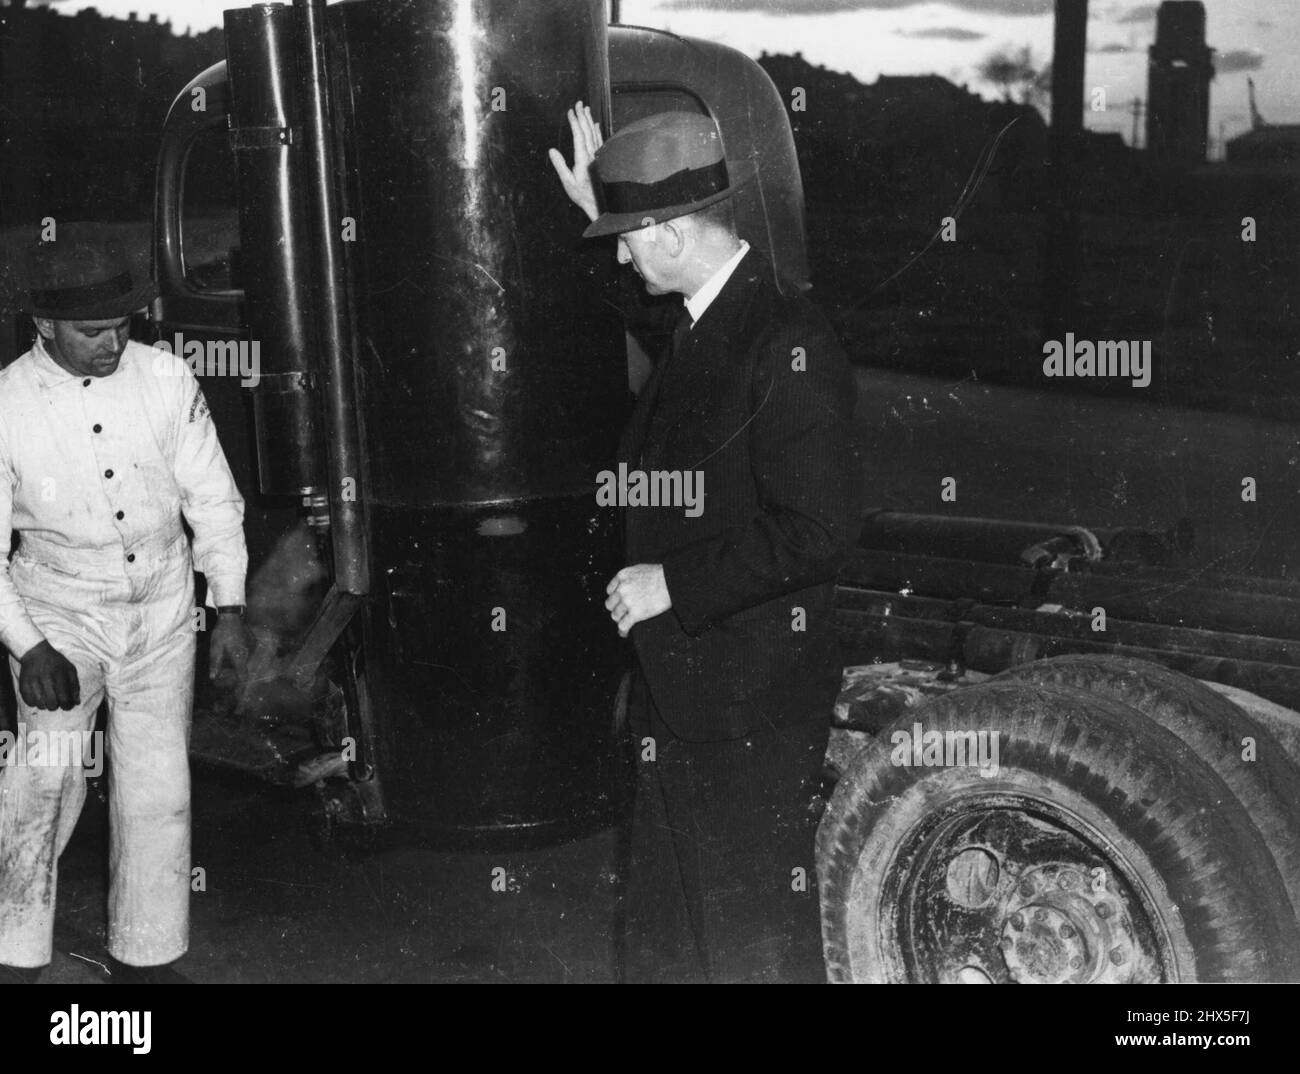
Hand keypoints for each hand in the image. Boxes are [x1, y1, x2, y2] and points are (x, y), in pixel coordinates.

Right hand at [18, 640, 80, 710]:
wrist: (36, 653)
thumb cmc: (57, 663)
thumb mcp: (70, 670)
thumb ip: (75, 686)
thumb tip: (76, 703)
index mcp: (60, 676)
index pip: (64, 700)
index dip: (67, 706)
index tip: (66, 705)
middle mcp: (46, 680)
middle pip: (52, 705)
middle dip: (56, 704)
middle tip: (56, 698)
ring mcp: (33, 683)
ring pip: (41, 705)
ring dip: (45, 704)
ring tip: (47, 696)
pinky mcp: (23, 685)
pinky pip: (29, 702)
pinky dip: (34, 702)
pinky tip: (38, 695)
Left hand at [209, 613, 251, 682]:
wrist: (232, 616)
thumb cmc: (222, 632)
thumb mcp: (215, 648)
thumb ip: (216, 663)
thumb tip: (213, 677)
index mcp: (239, 657)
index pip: (242, 677)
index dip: (241, 688)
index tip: (240, 697)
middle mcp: (248, 654)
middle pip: (242, 670)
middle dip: (233, 675)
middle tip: (221, 676)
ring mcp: (251, 648)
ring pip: (243, 661)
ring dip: (236, 664)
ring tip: (225, 658)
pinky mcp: (252, 643)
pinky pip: (246, 654)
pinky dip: (239, 655)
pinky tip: (231, 648)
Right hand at [548, 101, 603, 222]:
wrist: (600, 204)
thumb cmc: (581, 195)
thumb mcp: (567, 182)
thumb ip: (560, 165)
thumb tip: (552, 150)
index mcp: (582, 159)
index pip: (578, 136)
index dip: (575, 122)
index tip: (570, 111)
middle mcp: (592, 155)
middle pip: (587, 131)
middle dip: (582, 116)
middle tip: (579, 103)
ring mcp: (598, 157)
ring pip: (594, 134)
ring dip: (590, 121)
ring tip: (586, 109)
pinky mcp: (601, 160)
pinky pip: (600, 142)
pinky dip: (598, 132)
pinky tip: (596, 125)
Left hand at [605, 564, 670, 636]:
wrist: (672, 582)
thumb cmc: (662, 575)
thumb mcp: (641, 569)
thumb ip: (630, 577)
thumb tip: (627, 585)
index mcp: (622, 576)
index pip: (610, 590)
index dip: (615, 597)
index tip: (618, 602)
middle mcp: (622, 589)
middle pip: (610, 604)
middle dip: (616, 608)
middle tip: (622, 612)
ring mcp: (628, 602)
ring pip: (615, 615)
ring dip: (620, 619)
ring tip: (625, 622)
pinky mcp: (636, 614)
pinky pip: (623, 626)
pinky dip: (622, 631)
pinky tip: (624, 633)